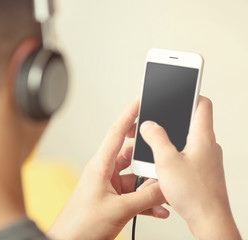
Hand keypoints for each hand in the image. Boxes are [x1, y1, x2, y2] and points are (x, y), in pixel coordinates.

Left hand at [47, 97, 167, 239]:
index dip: (129, 114)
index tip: (140, 100)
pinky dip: (146, 200)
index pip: (116, 132)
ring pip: (136, 178)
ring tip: (164, 193)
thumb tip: (164, 188)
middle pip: (131, 156)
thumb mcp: (119, 209)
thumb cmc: (81, 224)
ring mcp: (109, 186)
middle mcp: (105, 172)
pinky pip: (134, 194)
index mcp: (101, 166)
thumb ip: (145, 198)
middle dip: (149, 159)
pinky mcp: (112, 199)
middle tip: (164, 157)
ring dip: (150, 186)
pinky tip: (158, 209)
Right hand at [140, 96, 240, 239]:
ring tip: (152, 147)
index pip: (202, 104)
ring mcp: (204, 158)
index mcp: (202, 136)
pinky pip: (184, 155)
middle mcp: (206, 145)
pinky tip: (159, 165)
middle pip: (189, 121)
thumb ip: (156, 138)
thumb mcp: (167, 160)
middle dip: (169, 118)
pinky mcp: (200, 170)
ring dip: (167, 140)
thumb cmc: (195, 194)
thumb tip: (149, 125)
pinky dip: (171, 154)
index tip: (179, 86)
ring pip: (184, 140)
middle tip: (155, 118)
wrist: (209, 220)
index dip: (190, 93)